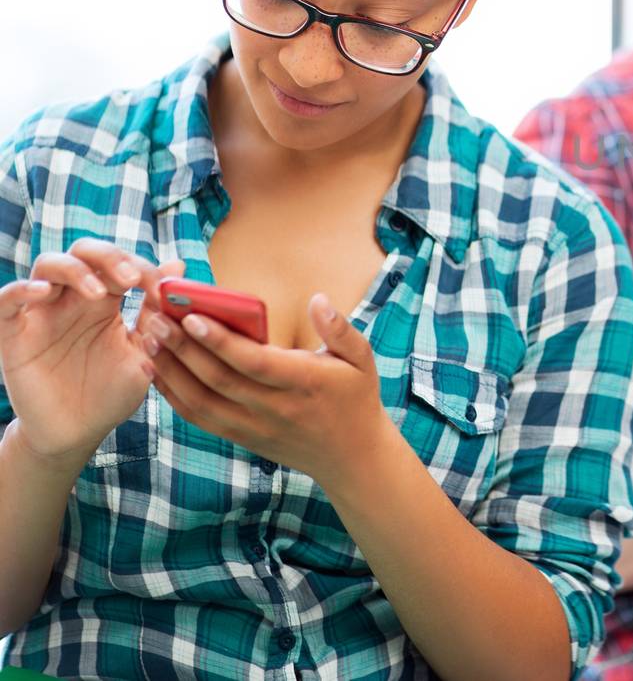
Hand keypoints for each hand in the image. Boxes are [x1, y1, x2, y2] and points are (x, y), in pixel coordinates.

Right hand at [0, 239, 183, 464]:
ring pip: (48, 265)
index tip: (163, 292)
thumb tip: (179, 264)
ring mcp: (42, 312)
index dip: (143, 269)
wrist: (77, 433)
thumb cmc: (111, 392)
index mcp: (105, 300)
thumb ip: (156, 313)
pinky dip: (20, 289)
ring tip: (98, 292)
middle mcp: (72, 298)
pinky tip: (42, 292)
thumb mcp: (143, 352)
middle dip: (110, 257)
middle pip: (84, 252)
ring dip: (75, 270)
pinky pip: (7, 300)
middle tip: (132, 279)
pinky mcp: (13, 333)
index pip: (120, 264)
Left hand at [136, 293, 391, 486]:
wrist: (351, 457)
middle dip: (182, 348)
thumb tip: (317, 300)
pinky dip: (173, 394)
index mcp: (305, 382)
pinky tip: (156, 369)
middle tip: (154, 318)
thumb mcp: (361, 359)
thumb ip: (339, 328)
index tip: (192, 316)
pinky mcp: (242, 437)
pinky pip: (200, 417)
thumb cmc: (356, 398)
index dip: (221, 341)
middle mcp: (275, 408)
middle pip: (219, 379)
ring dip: (170, 370)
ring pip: (201, 401)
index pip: (255, 362)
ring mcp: (255, 427)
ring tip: (147, 337)